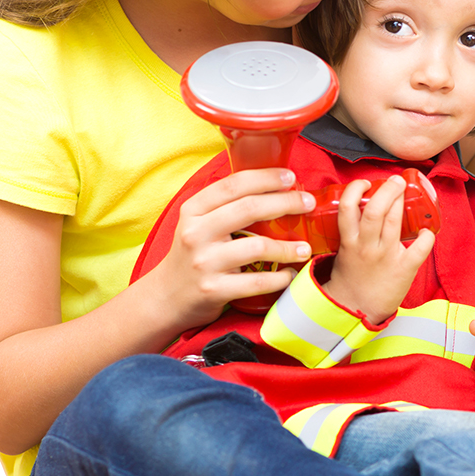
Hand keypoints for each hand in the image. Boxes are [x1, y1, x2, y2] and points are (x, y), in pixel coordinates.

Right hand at [150, 168, 317, 326]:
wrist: (166, 298)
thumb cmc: (193, 255)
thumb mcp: (199, 223)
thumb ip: (226, 205)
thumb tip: (274, 184)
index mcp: (194, 210)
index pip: (234, 184)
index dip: (266, 177)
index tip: (291, 177)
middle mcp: (196, 233)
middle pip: (250, 208)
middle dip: (286, 202)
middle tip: (308, 203)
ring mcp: (204, 262)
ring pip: (258, 246)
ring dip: (288, 247)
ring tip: (305, 248)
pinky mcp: (214, 290)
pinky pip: (257, 281)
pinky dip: (280, 278)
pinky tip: (290, 274)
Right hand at [325, 177, 434, 322]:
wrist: (354, 311)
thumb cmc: (350, 278)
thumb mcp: (343, 250)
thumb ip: (352, 229)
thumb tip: (361, 204)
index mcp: (349, 241)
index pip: (348, 207)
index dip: (356, 189)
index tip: (366, 183)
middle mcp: (367, 246)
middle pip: (376, 209)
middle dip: (389, 189)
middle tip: (396, 180)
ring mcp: (386, 257)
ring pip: (395, 221)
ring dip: (403, 202)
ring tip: (407, 191)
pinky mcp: (403, 269)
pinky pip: (419, 249)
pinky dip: (426, 236)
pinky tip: (426, 231)